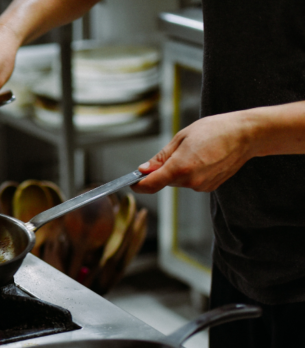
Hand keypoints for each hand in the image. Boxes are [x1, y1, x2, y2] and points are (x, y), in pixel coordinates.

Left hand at [133, 112, 255, 192]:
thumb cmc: (214, 130)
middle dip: (163, 170)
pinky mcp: (210, 187)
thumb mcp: (182, 137)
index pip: (150, 185)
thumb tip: (144, 169)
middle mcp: (190, 181)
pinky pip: (192, 182)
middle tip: (176, 150)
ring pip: (179, 181)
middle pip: (165, 181)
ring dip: (179, 170)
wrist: (246, 135)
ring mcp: (201, 186)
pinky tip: (204, 158)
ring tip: (195, 151)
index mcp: (180, 168)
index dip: (138, 185)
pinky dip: (191, 172)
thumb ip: (161, 157)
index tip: (132, 182)